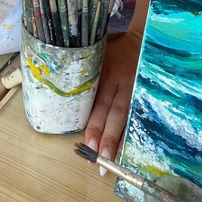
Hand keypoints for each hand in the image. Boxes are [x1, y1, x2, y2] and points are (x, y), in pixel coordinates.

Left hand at [85, 30, 142, 171]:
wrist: (139, 40)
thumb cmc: (110, 50)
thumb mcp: (95, 57)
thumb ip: (82, 75)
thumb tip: (55, 93)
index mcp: (105, 73)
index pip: (99, 102)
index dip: (93, 124)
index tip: (88, 144)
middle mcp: (121, 81)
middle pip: (114, 112)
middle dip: (107, 137)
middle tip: (100, 159)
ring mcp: (136, 88)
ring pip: (129, 116)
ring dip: (121, 139)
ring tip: (115, 160)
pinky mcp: (146, 92)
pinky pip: (141, 115)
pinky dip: (136, 132)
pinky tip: (133, 149)